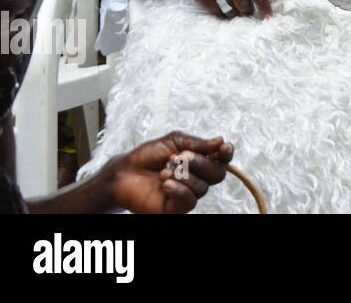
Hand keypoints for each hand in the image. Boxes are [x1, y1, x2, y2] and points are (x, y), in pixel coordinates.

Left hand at [106, 132, 233, 213]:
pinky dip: (179, 190)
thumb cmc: (148, 156)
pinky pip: (189, 202)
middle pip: (217, 174)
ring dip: (184, 176)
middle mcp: (198, 179)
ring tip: (164, 171)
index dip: (226, 154)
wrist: (124, 173)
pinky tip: (165, 184)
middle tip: (181, 157)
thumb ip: (196, 143)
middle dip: (202, 164)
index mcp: (200, 161)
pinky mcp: (175, 209)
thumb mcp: (173, 142)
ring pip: (202, 188)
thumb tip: (220, 141)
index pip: (221, 160)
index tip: (224, 147)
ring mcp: (188, 194)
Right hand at [178, 0, 271, 18]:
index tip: (267, 16)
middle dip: (246, 9)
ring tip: (232, 7)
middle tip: (245, 9)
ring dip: (233, 12)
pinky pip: (216, 11)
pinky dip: (220, 12)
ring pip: (230, 10)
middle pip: (243, 3)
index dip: (263, 4)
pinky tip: (220, 6)